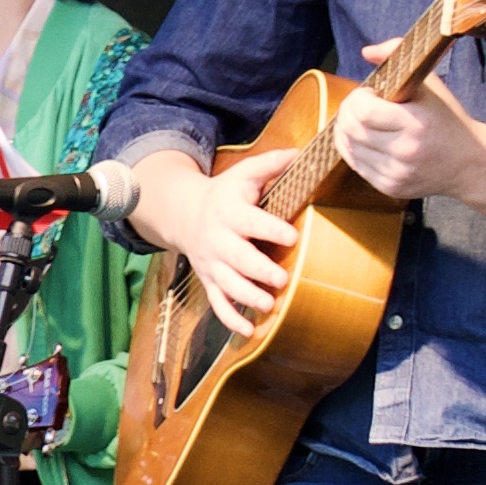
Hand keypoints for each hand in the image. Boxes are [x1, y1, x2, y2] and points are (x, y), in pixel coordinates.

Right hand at [125, 156, 295, 337]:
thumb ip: (271, 164)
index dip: (271, 229)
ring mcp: (213, 263)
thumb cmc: (225, 194)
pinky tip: (249, 331)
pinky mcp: (210, 280)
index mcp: (230, 213)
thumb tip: (301, 153)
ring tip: (268, 305)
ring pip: (227, 284)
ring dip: (246, 296)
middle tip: (281, 279)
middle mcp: (219, 240)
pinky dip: (231, 319)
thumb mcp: (243, 174)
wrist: (184, 214)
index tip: (292, 235)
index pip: (251, 222)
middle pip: (237, 258)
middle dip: (258, 270)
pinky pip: (217, 303)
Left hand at [331, 40, 485, 205]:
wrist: (469, 163)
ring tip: (360, 120)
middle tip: (359, 105)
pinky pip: (356, 165)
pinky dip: (353, 148)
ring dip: (346, 130)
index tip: (369, 93)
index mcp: (416, 124)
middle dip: (347, 111)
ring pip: (348, 148)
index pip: (363, 111)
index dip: (358, 97)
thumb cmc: (447, 119)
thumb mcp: (431, 85)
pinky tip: (365, 138)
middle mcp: (406, 151)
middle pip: (351, 129)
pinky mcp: (391, 187)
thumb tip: (367, 51)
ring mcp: (397, 173)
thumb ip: (399, 55)